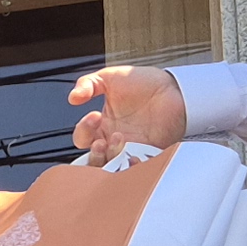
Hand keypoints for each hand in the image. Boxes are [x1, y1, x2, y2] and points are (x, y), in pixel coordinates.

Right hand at [69, 64, 186, 161]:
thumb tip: (72, 98)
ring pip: (113, 166)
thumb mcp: (109, 77)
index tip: (94, 116)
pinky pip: (138, 169)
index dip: (83, 131)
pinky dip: (133, 166)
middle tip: (102, 141)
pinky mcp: (149, 154)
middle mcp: (114, 139)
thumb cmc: (144, 81)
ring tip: (119, 139)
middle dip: (94, 153)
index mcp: (103, 124)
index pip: (83, 138)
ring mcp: (131, 148)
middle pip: (94, 159)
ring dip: (112, 156)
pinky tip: (134, 155)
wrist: (174, 87)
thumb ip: (87, 84)